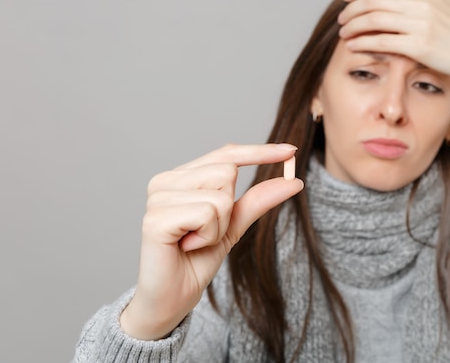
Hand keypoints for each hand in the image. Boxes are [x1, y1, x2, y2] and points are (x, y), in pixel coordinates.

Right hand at [120, 143, 303, 339]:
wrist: (172, 299)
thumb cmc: (196, 261)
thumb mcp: (233, 226)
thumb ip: (257, 200)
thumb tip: (293, 180)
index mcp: (181, 177)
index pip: (226, 155)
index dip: (259, 152)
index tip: (291, 150)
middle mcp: (165, 181)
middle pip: (227, 172)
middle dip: (228, 210)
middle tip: (204, 233)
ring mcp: (158, 198)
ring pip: (221, 196)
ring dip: (218, 226)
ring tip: (193, 241)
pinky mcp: (155, 218)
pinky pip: (207, 214)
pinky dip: (207, 236)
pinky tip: (186, 246)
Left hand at [337, 0, 449, 84]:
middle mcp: (422, 5)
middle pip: (375, 0)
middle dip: (352, 8)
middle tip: (342, 18)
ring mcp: (421, 26)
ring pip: (375, 19)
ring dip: (354, 25)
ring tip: (344, 32)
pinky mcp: (419, 47)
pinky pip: (382, 42)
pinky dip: (363, 42)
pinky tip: (353, 45)